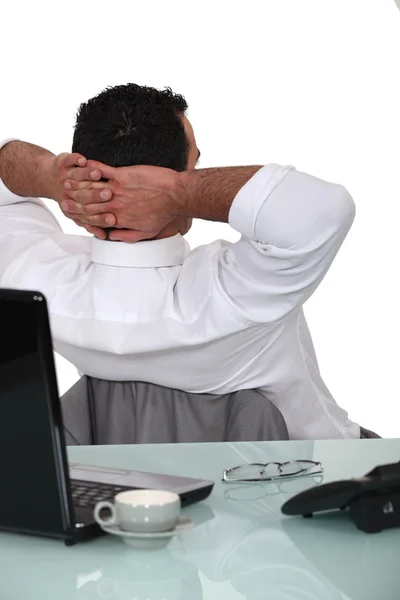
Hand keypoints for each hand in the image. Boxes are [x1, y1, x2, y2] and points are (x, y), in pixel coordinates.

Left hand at [52, 153, 111, 238]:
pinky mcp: (64, 162)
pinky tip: (84, 160)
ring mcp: (65, 176)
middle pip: (82, 196)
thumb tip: (103, 236)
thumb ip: (94, 224)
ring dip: (86, 176)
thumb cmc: (70, 198)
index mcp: (73, 207)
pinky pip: (70, 160)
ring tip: (97, 175)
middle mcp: (68, 193)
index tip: (111, 218)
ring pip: (76, 176)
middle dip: (95, 196)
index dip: (100, 218)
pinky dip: (76, 160)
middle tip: (107, 194)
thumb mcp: (79, 215)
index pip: (88, 215)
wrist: (48, 177)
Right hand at [61, 161, 182, 241]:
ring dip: (78, 184)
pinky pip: (102, 170)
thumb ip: (126, 236)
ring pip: (91, 188)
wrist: (176, 195)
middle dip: (74, 200)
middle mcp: (115, 205)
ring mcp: (118, 189)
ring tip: (68, 180)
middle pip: (88, 204)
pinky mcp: (122, 175)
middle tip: (63, 195)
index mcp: (119, 219)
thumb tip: (112, 237)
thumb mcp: (146, 232)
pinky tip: (84, 164)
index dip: (81, 216)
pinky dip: (91, 167)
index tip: (72, 213)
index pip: (94, 219)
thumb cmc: (163, 213)